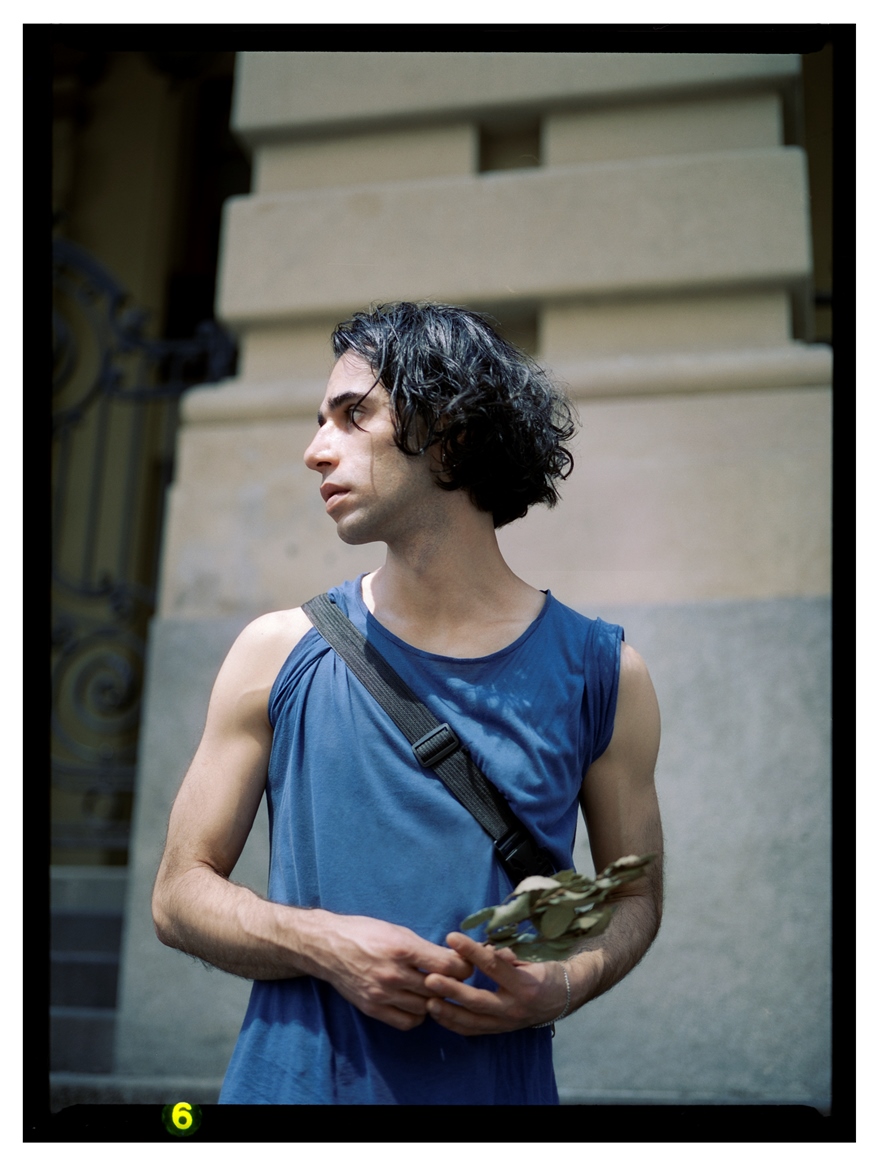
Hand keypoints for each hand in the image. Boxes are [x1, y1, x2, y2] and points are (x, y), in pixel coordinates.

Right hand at [311, 914, 474, 1031]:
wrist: (328, 947)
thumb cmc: (364, 932)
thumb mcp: (397, 931)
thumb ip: (425, 947)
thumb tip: (454, 958)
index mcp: (403, 949)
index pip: (447, 966)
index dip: (462, 967)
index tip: (463, 965)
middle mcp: (394, 974)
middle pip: (439, 989)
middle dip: (452, 984)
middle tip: (454, 979)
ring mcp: (383, 994)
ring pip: (426, 1007)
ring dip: (434, 1000)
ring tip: (432, 989)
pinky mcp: (373, 1009)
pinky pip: (407, 1021)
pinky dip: (417, 1015)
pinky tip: (416, 1003)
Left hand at [421, 932, 573, 1035]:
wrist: (563, 999)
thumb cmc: (545, 972)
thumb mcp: (532, 959)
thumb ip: (506, 956)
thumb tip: (482, 949)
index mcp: (524, 985)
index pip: (493, 966)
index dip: (472, 951)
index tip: (451, 938)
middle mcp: (515, 1008)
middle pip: (478, 1001)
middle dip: (452, 991)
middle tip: (430, 979)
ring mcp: (506, 1024)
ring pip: (472, 1022)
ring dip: (448, 1013)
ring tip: (427, 1001)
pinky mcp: (499, 1031)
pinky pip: (473, 1031)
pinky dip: (453, 1024)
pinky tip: (437, 1014)